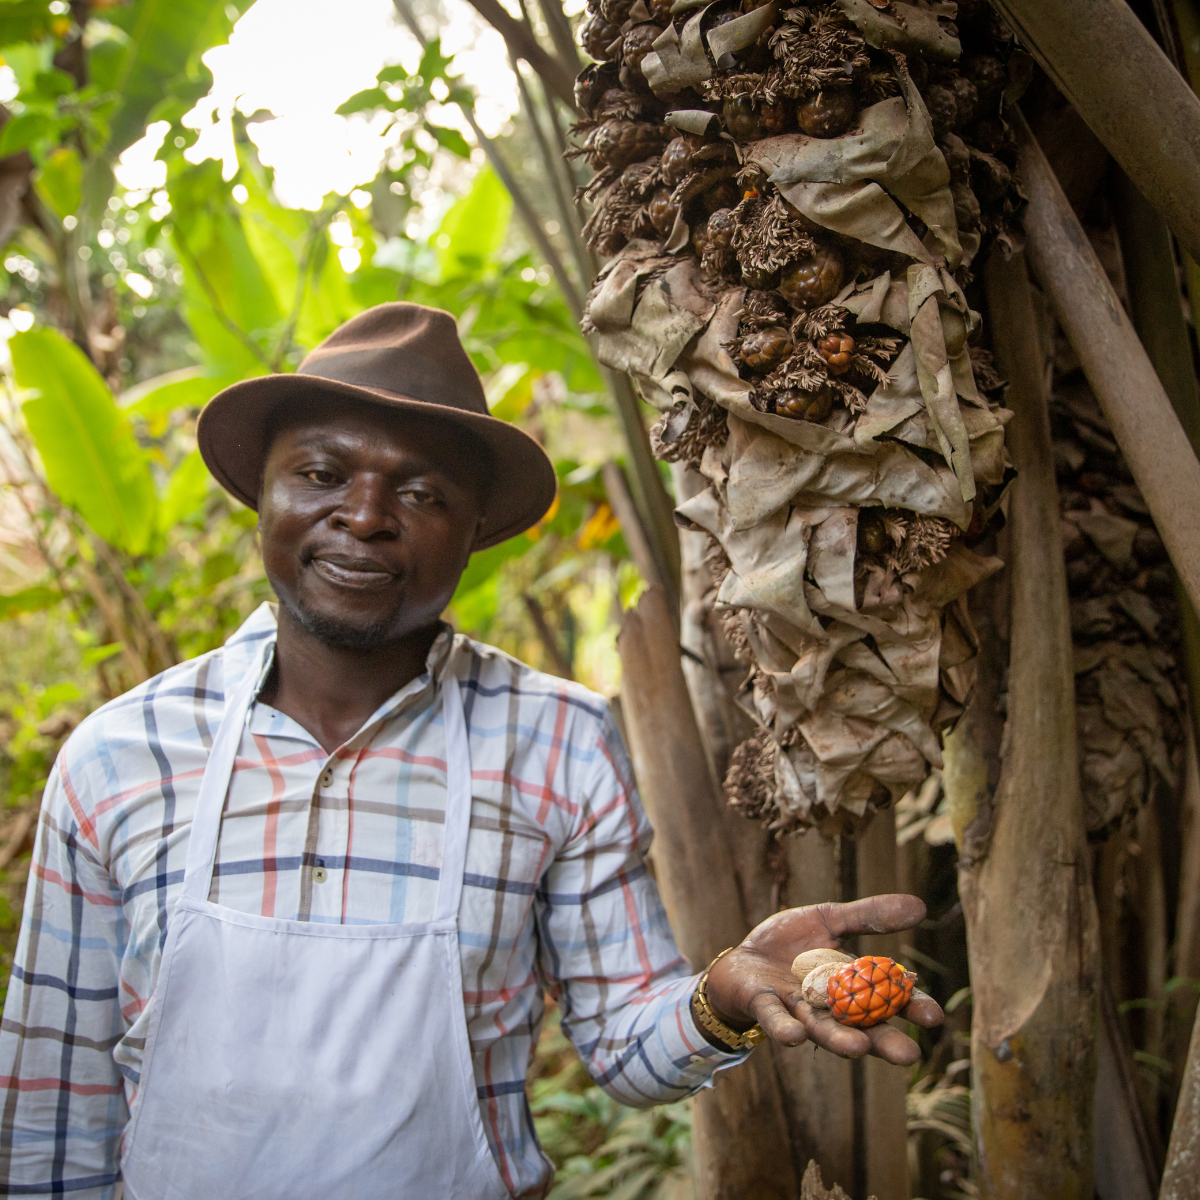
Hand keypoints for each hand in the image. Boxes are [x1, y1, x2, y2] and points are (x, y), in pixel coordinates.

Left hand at [703, 894, 942, 1065]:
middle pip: (862, 1028)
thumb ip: (868, 917)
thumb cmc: (790, 944)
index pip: (888, 1001)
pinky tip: (795, 1037)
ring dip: (839, 1041)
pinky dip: (784, 1029)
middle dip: (884, 1042)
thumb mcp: (829, 920)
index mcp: (852, 986)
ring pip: (821, 1029)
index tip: (934, 1017)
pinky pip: (775, 1020)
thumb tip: (921, 906)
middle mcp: (830, 1007)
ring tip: (858, 1050)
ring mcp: (797, 1009)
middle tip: (909, 1055)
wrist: (742, 957)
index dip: (910, 1008)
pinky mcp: (765, 1005)